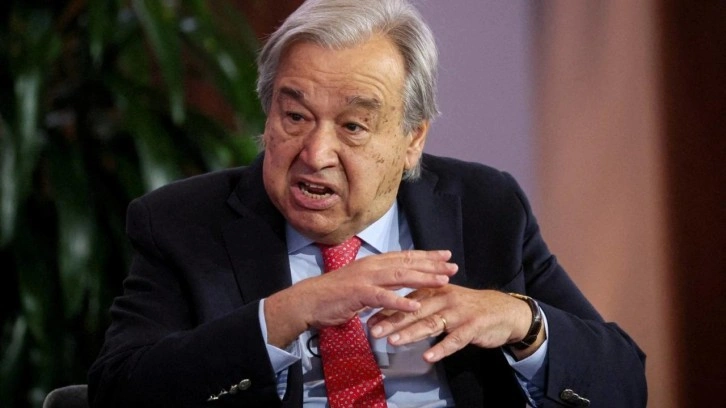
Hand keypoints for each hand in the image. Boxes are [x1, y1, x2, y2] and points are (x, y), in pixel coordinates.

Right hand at [264, 250, 457, 346]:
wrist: (309, 300)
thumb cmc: (335, 294)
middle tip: (453, 266)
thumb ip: (380, 281)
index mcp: (373, 262)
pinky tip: (415, 305)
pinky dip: (400, 301)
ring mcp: (365, 278)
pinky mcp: (358, 294)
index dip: (427, 255)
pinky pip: (383, 297)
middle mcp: (372, 266)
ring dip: (423, 278)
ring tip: (443, 281)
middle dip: (432, 264)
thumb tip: (397, 281)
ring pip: (400, 276)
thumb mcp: (362, 283)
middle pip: (408, 262)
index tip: (446, 255)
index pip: (405, 256)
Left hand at [367, 286, 541, 361]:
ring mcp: (459, 313)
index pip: (407, 299)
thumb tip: (394, 312)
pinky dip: (441, 348)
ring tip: (393, 342)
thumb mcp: (444, 300)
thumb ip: (421, 304)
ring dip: (411, 333)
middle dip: (392, 321)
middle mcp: (445, 298)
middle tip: (372, 330)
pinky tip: (428, 357)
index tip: (368, 318)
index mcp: (435, 291)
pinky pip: (454, 340)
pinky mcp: (473, 326)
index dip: (387, 308)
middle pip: (415, 310)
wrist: (504, 311)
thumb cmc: (468, 307)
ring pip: (431, 323)